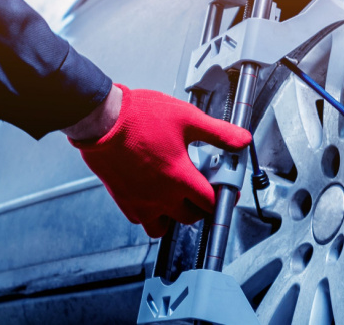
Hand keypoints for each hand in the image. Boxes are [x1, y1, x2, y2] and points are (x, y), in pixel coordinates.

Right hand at [69, 84, 252, 236]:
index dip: (223, 197)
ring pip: (163, 226)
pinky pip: (140, 218)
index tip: (225, 191)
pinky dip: (149, 213)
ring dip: (173, 216)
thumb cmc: (139, 117)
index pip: (211, 202)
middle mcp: (161, 195)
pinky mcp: (122, 199)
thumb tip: (242, 140)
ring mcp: (140, 201)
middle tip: (200, 191)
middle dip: (200, 207)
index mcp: (180, 178)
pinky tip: (153, 194)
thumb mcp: (188, 118)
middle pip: (190, 218)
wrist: (101, 119)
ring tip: (176, 197)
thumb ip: (218, 133)